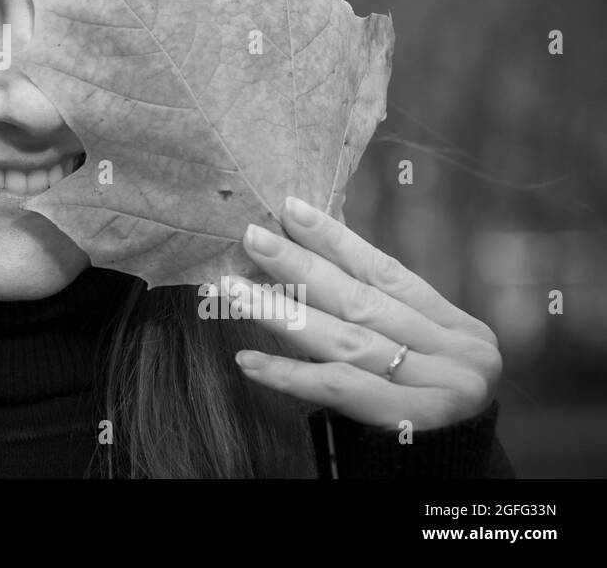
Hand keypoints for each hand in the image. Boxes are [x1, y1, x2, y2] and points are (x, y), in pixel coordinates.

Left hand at [227, 196, 501, 431]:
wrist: (453, 483)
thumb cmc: (425, 412)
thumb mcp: (421, 356)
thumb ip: (381, 315)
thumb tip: (307, 255)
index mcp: (459, 328)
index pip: (387, 273)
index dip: (336, 239)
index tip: (289, 209)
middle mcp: (458, 355)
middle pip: (361, 301)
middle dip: (300, 265)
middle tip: (251, 236)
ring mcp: (441, 390)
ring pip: (345, 341)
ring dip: (282, 313)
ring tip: (232, 290)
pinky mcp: (414, 426)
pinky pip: (339, 390)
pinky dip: (289, 375)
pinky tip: (247, 360)